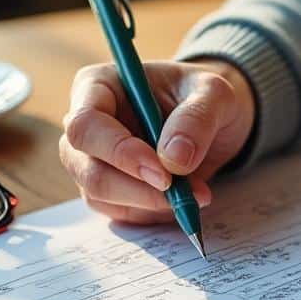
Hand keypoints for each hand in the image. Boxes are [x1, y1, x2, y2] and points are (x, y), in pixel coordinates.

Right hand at [59, 59, 255, 223]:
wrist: (215, 121)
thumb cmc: (204, 96)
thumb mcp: (215, 93)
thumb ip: (197, 118)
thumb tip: (173, 159)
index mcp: (98, 86)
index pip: (86, 125)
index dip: (118, 151)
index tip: (162, 170)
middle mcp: (87, 125)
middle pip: (85, 167)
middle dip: (133, 186)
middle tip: (180, 190)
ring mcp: (92, 160)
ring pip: (100, 195)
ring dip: (149, 202)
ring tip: (196, 192)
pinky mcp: (109, 189)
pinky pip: (120, 211)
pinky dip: (155, 212)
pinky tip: (185, 199)